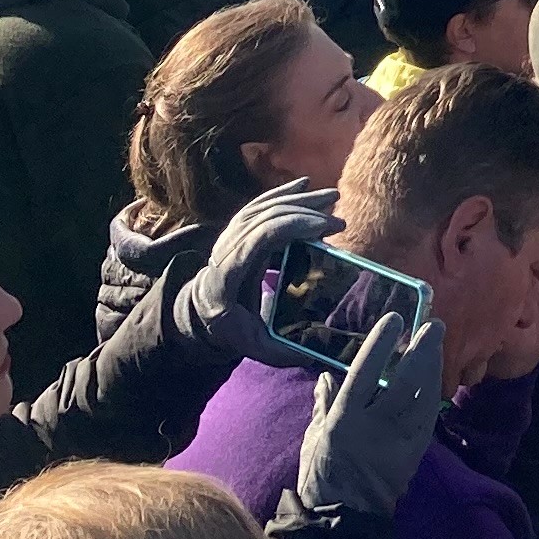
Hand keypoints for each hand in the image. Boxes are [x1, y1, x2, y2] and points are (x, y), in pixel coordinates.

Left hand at [179, 180, 336, 361]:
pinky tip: (305, 185)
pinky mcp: (237, 228)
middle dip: (306, 212)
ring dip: (300, 199)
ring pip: (265, 206)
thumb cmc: (226, 329)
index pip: (262, 236)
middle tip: (339, 222)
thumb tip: (313, 353)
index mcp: (228, 270)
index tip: (327, 230)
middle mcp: (226, 246)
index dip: (296, 227)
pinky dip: (284, 192)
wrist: (199, 313)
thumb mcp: (250, 347)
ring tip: (333, 198)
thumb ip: (279, 352)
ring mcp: (230, 233)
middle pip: (267, 216)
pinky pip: (261, 203)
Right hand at [292, 313, 447, 523]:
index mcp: (344, 420)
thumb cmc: (321, 477)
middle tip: (434, 325)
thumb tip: (326, 376)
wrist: (343, 519)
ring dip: (434, 368)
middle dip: (423, 350)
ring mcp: (398, 441)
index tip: (395, 318)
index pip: (365, 373)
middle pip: (406, 381)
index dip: (381, 344)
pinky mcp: (414, 454)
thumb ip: (322, 405)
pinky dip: (433, 395)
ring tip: (437, 345)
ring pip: (424, 397)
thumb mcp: (313, 438)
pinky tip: (436, 380)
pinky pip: (428, 419)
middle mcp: (375, 427)